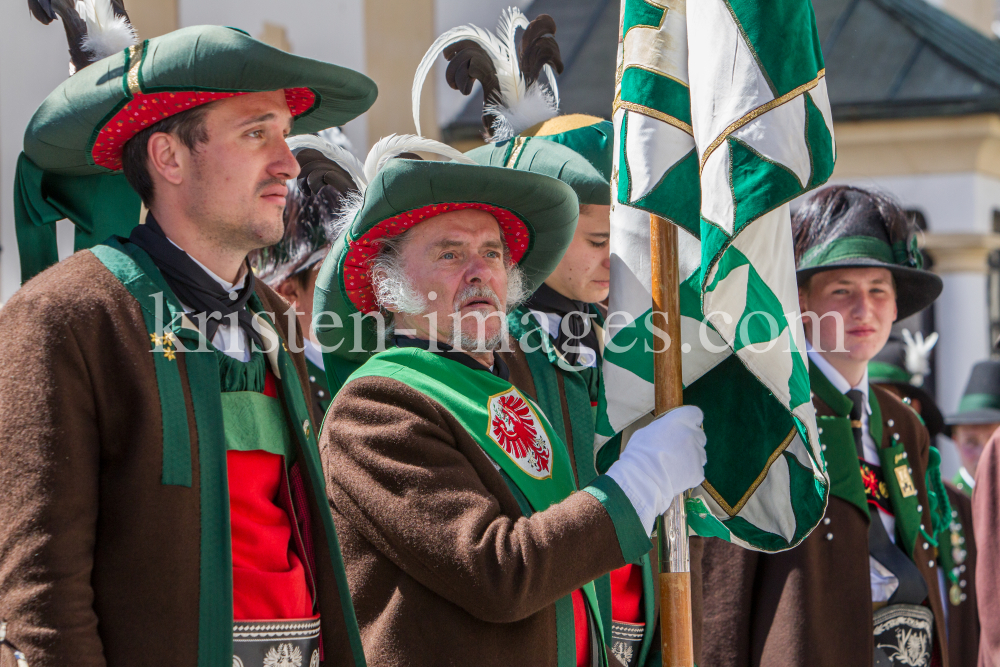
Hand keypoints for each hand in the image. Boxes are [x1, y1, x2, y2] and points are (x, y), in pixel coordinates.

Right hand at [605, 406, 706, 533]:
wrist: (643, 479)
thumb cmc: (639, 454)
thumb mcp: (646, 431)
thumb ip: (663, 428)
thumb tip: (667, 431)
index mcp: (679, 420)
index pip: (695, 414)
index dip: (691, 420)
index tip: (686, 426)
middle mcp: (691, 434)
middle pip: (699, 435)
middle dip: (690, 441)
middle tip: (676, 450)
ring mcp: (697, 454)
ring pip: (699, 454)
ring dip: (691, 457)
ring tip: (674, 465)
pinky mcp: (698, 472)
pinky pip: (697, 470)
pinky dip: (689, 473)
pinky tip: (675, 476)